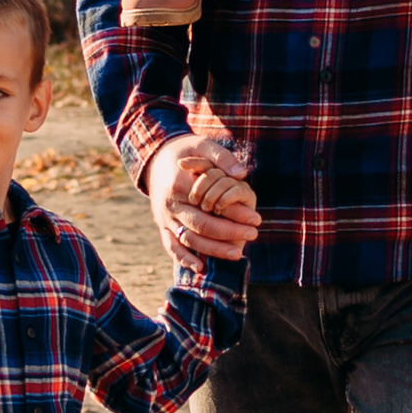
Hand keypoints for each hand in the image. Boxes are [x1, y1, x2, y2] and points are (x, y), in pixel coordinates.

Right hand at [146, 136, 261, 272]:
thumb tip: (242, 174)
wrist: (156, 157)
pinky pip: (171, 246)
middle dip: (229, 233)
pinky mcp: (162, 225)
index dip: (235, 213)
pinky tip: (202, 268)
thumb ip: (222, 158)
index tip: (256, 219)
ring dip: (213, 250)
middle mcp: (170, 204)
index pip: (212, 203)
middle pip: (202, 225)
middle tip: (253, 234)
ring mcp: (164, 217)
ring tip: (238, 253)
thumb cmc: (185, 150)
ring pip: (189, 239)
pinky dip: (184, 259)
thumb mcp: (202, 144)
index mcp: (180, 184)